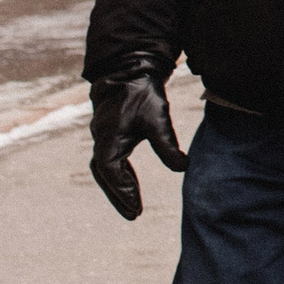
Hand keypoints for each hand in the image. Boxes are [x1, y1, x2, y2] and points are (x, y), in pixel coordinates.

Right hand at [89, 64, 187, 220]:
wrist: (131, 69)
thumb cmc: (142, 94)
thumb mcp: (158, 119)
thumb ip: (167, 144)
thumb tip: (182, 168)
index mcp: (108, 139)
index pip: (111, 173)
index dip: (123, 192)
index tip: (136, 209)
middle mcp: (101, 140)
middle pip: (104, 176)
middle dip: (118, 196)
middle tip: (133, 214)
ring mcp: (102, 137)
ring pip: (104, 170)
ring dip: (117, 187)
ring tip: (132, 205)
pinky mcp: (109, 133)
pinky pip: (109, 161)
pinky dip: (119, 175)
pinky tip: (130, 182)